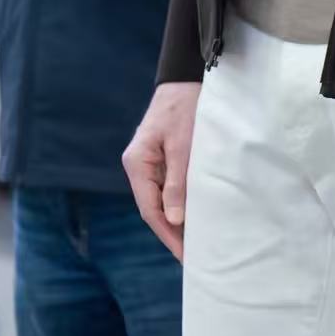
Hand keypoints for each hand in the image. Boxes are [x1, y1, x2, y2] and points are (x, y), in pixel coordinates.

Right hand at [123, 82, 201, 262]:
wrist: (187, 78)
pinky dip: (182, 202)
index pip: (150, 209)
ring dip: (179, 219)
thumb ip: (178, 182)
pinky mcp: (163, 158)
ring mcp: (150, 163)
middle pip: (155, 208)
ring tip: (198, 243)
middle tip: (194, 257)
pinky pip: (170, 187)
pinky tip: (196, 216)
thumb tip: (175, 219)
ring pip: (163, 199)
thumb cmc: (185, 107)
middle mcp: (139, 166)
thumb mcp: (183, 145)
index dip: (168, 235)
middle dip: (173, 233)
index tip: (185, 255)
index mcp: (137, 163)